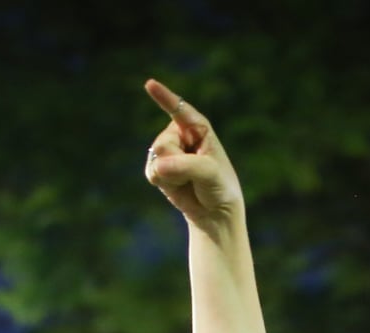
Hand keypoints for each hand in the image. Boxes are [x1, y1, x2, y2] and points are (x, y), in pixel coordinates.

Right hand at [143, 79, 244, 228]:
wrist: (214, 212)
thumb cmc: (219, 186)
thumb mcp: (210, 172)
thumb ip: (185, 166)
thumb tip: (158, 168)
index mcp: (198, 127)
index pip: (180, 110)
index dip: (164, 97)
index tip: (150, 84)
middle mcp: (180, 135)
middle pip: (164, 143)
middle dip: (177, 162)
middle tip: (194, 173)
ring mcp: (167, 151)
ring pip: (157, 157)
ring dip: (172, 174)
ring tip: (187, 180)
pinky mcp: (158, 168)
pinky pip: (151, 171)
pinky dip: (163, 182)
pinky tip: (176, 185)